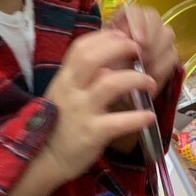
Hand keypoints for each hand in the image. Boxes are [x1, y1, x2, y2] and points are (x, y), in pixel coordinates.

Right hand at [45, 29, 156, 179]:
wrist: (44, 159)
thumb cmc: (59, 125)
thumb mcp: (63, 96)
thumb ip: (81, 79)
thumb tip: (107, 66)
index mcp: (64, 78)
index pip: (81, 47)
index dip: (104, 37)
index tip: (123, 36)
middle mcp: (71, 90)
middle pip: (93, 57)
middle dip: (120, 48)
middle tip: (140, 51)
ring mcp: (81, 111)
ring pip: (110, 84)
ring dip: (136, 79)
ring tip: (151, 83)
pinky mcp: (92, 133)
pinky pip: (119, 122)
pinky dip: (138, 117)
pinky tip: (149, 116)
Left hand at [109, 6, 178, 93]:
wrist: (116, 94)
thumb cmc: (106, 74)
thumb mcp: (102, 60)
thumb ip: (111, 46)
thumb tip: (126, 41)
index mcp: (122, 23)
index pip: (134, 10)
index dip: (137, 22)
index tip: (138, 40)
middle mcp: (142, 26)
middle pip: (153, 18)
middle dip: (150, 37)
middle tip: (143, 57)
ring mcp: (158, 39)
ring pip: (167, 34)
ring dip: (156, 52)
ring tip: (145, 68)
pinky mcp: (168, 55)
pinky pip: (172, 55)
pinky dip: (162, 67)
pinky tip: (152, 77)